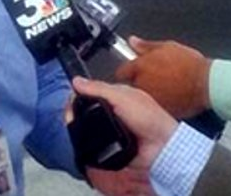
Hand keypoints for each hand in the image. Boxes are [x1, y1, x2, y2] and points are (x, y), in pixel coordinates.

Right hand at [72, 77, 176, 195]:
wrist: (161, 148)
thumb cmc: (151, 120)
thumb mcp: (123, 97)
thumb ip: (99, 88)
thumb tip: (77, 81)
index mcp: (116, 97)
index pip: (90, 92)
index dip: (77, 95)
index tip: (70, 101)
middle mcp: (112, 112)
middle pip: (84, 110)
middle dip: (74, 112)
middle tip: (69, 116)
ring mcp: (109, 130)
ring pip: (85, 126)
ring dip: (78, 126)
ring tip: (73, 126)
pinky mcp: (108, 146)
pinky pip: (90, 143)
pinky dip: (85, 142)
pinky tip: (81, 139)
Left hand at [114, 37, 211, 118]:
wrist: (207, 83)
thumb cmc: (190, 64)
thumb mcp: (167, 46)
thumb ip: (145, 46)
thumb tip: (133, 41)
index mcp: (140, 67)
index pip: (121, 72)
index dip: (126, 71)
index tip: (131, 71)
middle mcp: (142, 84)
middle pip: (132, 85)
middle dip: (139, 81)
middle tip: (155, 77)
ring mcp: (151, 99)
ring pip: (143, 96)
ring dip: (150, 92)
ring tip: (166, 86)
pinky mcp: (161, 110)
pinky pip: (156, 106)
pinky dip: (161, 101)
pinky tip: (172, 95)